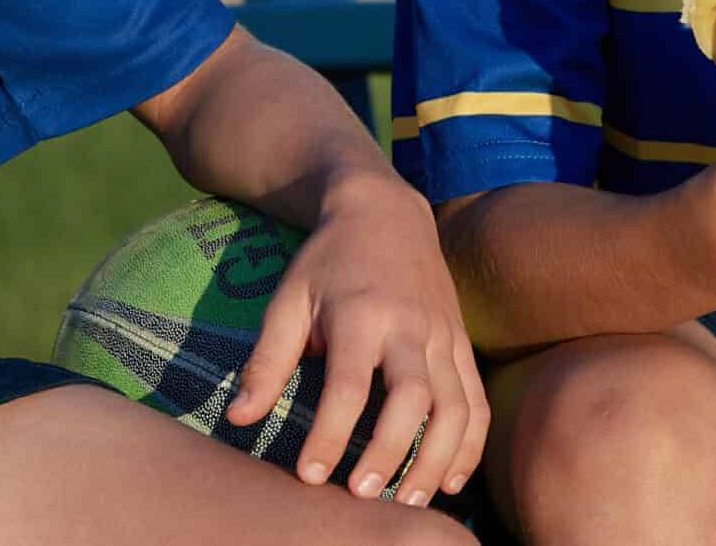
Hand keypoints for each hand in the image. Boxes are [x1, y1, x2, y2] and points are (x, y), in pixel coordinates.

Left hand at [224, 174, 487, 506]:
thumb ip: (266, 362)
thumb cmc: (327, 263)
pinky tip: (450, 480)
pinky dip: (469, 446)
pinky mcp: (462, 344)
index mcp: (361, 313)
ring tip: (410, 504)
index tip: (309, 477)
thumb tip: (237, 419)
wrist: (385, 211)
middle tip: (363, 497)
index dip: (329, 435)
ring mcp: (444, 335)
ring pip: (455, 407)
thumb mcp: (288, 301)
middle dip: (390, 454)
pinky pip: (477, 402)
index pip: (348, 386)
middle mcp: (409, 326)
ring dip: (436, 460)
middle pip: (412, 399)